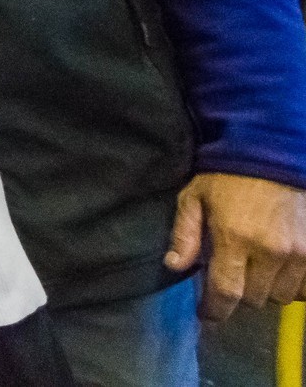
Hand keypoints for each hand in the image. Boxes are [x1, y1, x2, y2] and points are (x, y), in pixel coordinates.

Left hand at [164, 172, 305, 320]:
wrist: (273, 153)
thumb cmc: (226, 176)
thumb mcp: (194, 197)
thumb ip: (184, 234)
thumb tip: (174, 266)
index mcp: (235, 238)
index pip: (226, 292)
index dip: (214, 310)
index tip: (207, 314)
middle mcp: (270, 251)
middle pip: (253, 299)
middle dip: (237, 293)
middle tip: (230, 276)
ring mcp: (299, 253)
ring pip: (281, 297)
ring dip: (266, 290)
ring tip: (255, 270)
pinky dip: (294, 286)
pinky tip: (280, 270)